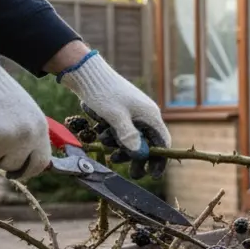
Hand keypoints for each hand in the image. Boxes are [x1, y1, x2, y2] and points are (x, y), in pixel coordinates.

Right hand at [0, 45, 51, 178]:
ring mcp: (0, 142)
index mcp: (39, 130)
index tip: (20, 171)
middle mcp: (23, 139)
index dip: (29, 170)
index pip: (40, 163)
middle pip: (14, 165)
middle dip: (4, 160)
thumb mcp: (26, 113)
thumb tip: (30, 158)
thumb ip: (30, 135)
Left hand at [56, 51, 169, 177]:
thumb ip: (129, 137)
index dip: (159, 160)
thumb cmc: (103, 94)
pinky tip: (101, 136)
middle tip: (132, 173)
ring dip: (122, 148)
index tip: (153, 175)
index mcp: (150, 115)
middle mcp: (145, 115)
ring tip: (110, 153)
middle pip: (147, 143)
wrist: (86, 74)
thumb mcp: (115, 118)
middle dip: (138, 158)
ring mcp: (132, 113)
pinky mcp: (120, 112)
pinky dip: (113, 137)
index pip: (162, 142)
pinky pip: (121, 130)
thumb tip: (140, 155)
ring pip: (132, 138)